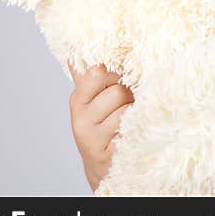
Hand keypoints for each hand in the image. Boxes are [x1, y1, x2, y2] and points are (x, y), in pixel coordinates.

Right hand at [68, 61, 133, 192]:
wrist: (102, 164)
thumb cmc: (102, 124)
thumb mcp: (91, 101)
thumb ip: (88, 78)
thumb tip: (77, 51)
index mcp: (78, 100)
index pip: (96, 73)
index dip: (114, 73)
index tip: (120, 78)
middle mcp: (81, 120)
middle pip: (117, 92)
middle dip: (128, 95)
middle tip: (127, 104)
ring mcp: (93, 140)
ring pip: (126, 111)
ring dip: (134, 113)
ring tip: (130, 120)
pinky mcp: (109, 155)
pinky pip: (131, 131)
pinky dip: (137, 128)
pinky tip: (132, 131)